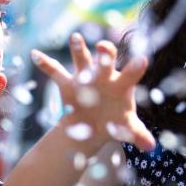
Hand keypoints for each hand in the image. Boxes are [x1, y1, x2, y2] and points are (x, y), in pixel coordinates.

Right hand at [31, 33, 154, 152]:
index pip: (130, 74)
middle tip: (104, 47)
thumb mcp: (126, 129)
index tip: (142, 61)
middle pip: (106, 61)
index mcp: (121, 84)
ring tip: (75, 38)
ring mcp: (85, 77)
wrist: (93, 125)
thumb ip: (138, 134)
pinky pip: (55, 71)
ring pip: (82, 60)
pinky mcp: (68, 84)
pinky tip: (35, 54)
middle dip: (105, 54)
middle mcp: (104, 76)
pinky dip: (45, 63)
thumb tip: (150, 147)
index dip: (135, 68)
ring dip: (78, 49)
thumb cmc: (115, 122)